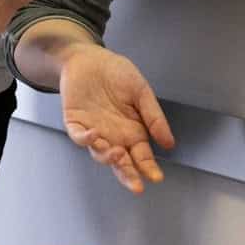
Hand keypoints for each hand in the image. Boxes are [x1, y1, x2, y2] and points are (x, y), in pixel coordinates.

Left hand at [58, 45, 175, 193]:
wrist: (90, 58)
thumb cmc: (117, 73)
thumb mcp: (141, 92)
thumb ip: (154, 117)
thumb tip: (169, 143)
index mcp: (133, 131)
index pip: (142, 156)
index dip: (148, 167)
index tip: (155, 176)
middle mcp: (114, 137)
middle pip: (122, 163)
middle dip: (128, 175)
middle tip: (136, 185)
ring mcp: (95, 132)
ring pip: (100, 154)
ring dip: (109, 157)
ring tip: (118, 154)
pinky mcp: (76, 123)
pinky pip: (79, 137)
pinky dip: (86, 139)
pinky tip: (95, 135)